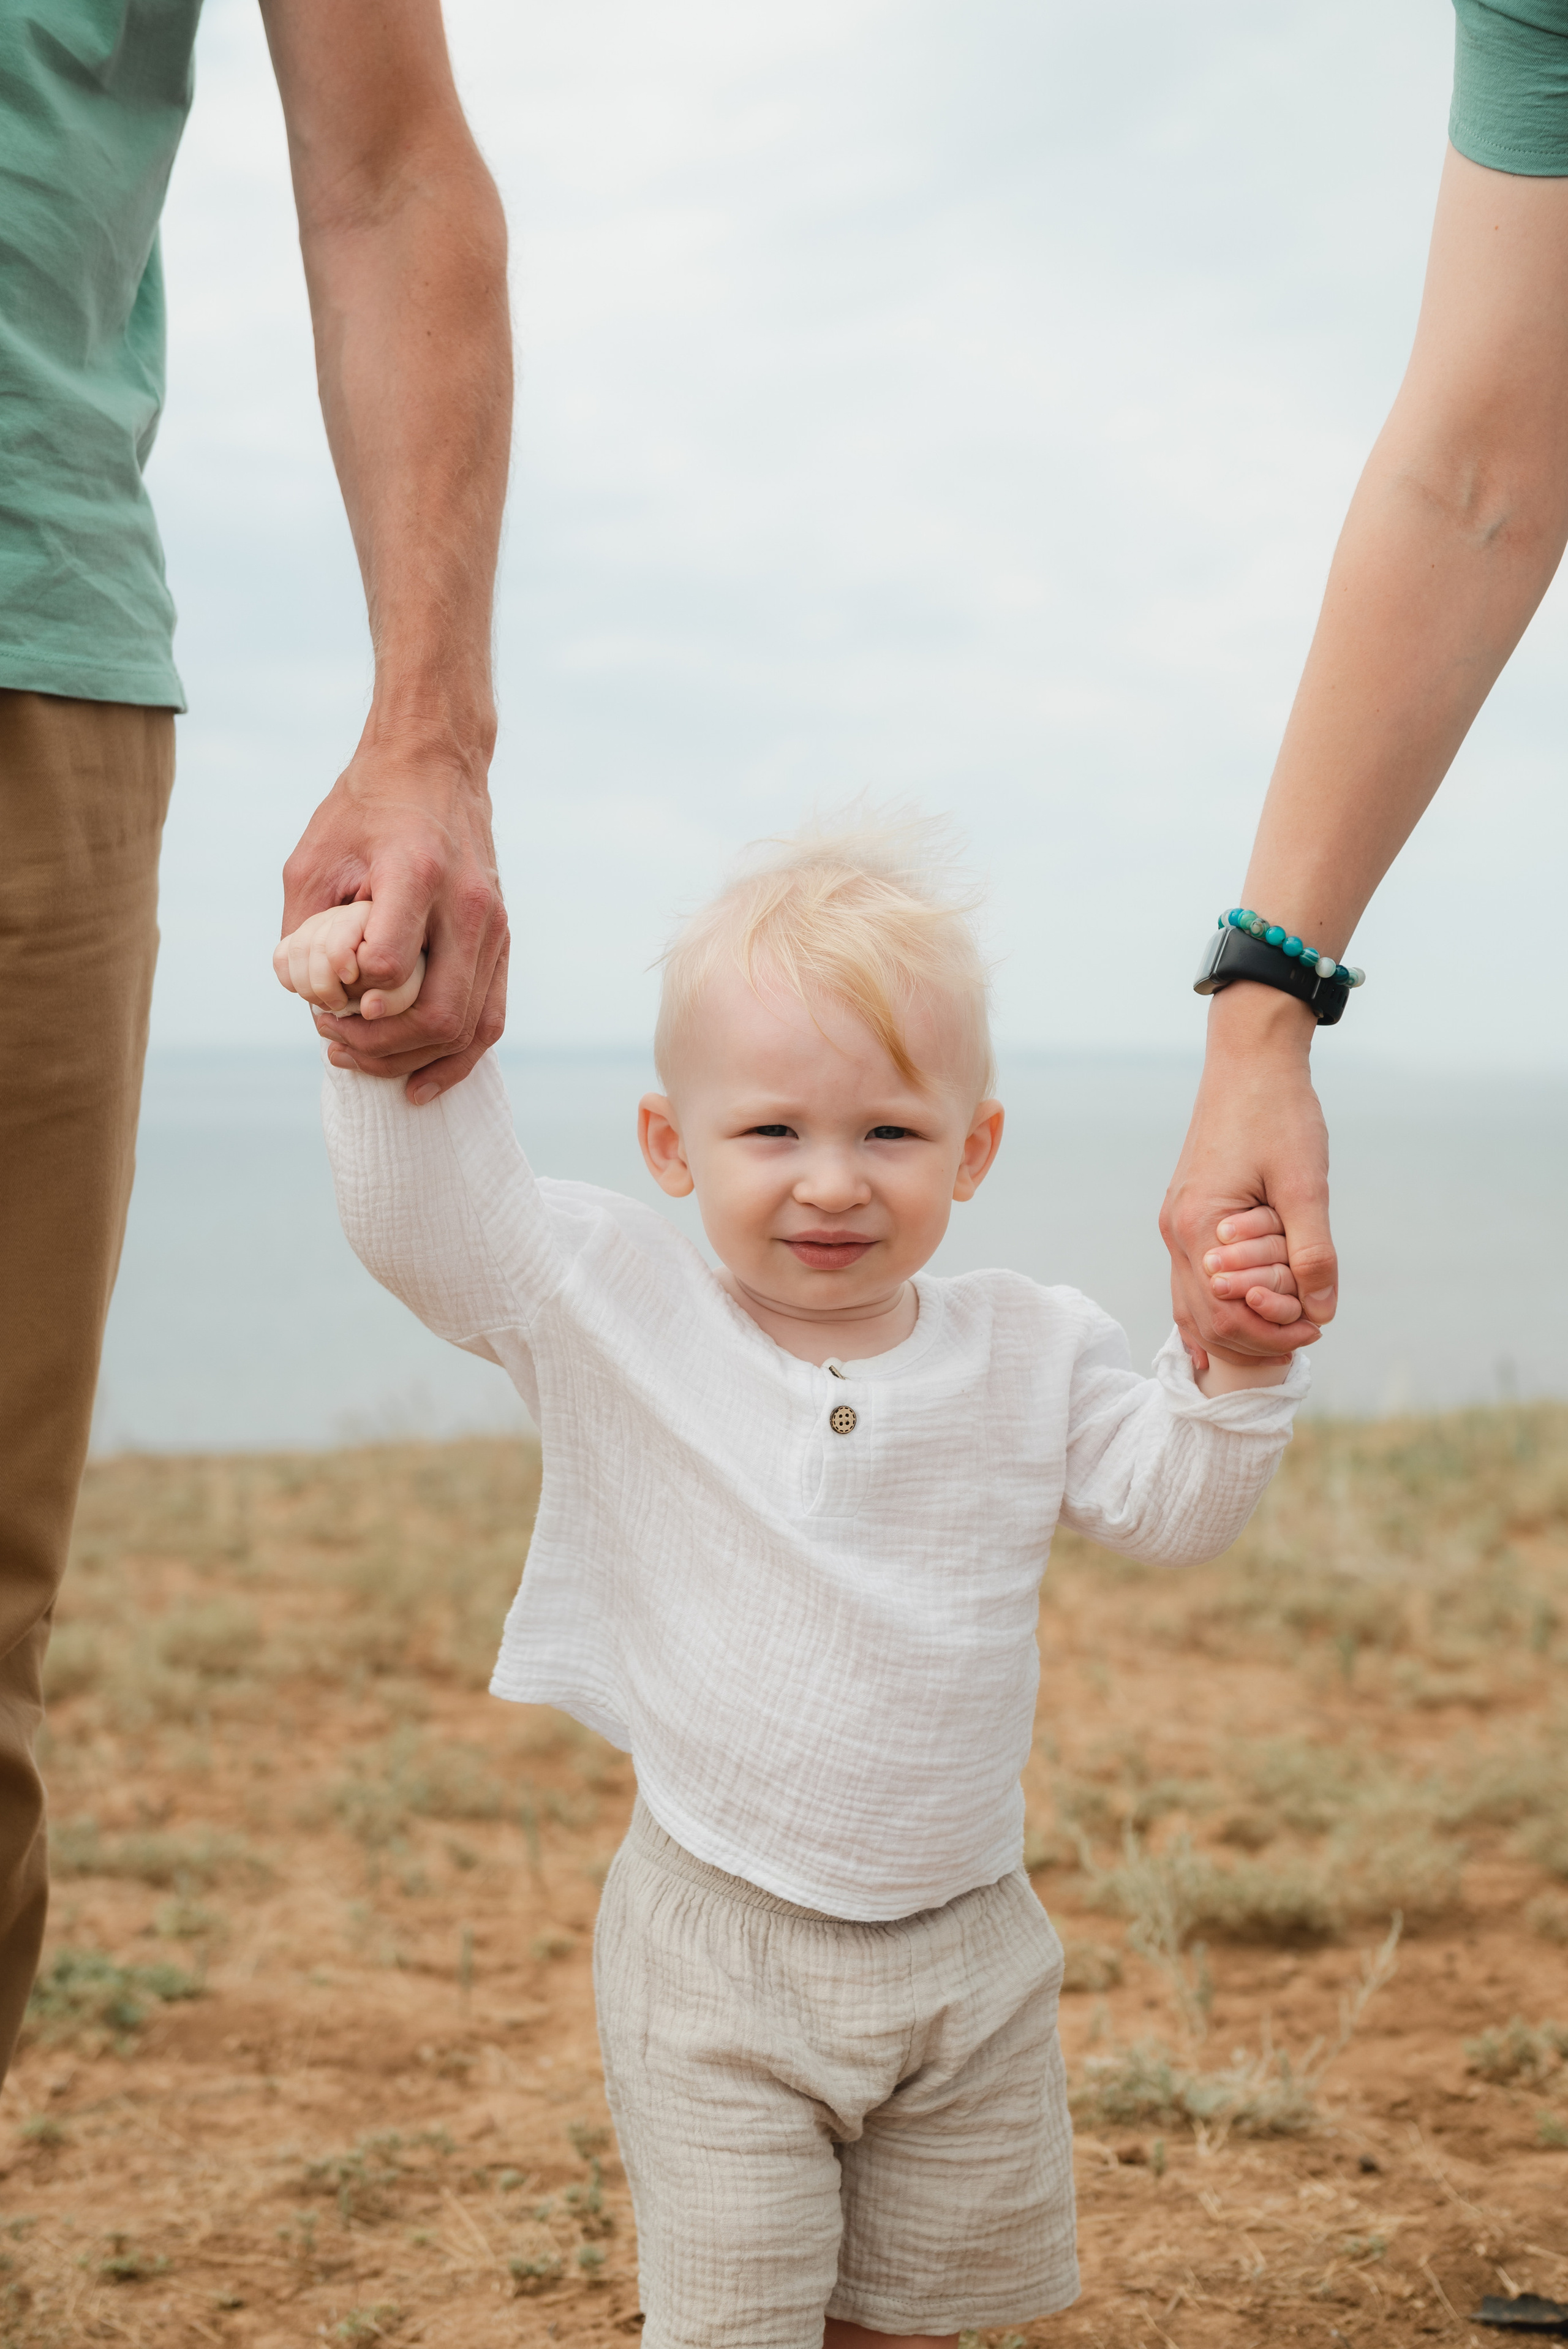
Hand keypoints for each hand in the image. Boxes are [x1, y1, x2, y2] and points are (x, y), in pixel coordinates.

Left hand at [280, 729, 506, 1101]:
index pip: (392, 964)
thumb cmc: (366, 808)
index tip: (325, 1005)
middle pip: (439, 1013)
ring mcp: (495, 927)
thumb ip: (306, 929)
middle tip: (334, 1041)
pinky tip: (420, 1082)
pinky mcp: (503, 941)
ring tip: (363, 1060)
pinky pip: (490, 1018)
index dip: (357, 1000)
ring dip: (413, 1059)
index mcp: (416, 874)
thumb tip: (309, 997)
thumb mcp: (313, 857)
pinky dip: (457, 1059)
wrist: (436, 764)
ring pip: (469, 1027)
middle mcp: (467, 905)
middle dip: (381, 1046)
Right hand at [1160, 984, 1337, 1372]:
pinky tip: (1237, 1314)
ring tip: (1281, 1326)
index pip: (1226, 1314)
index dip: (1272, 1333)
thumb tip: (1322, 1312)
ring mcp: (1175, 1222)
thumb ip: (1312, 1252)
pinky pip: (1190, 1277)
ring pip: (1192, 1302)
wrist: (1250, 1062)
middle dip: (1256, 1334)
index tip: (1315, 1327)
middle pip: (1205, 1317)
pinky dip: (1213, 1302)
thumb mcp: (1305, 1185)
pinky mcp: (1185, 1211)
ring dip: (1237, 1321)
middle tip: (1305, 1332)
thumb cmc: (1279, 1115)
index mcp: (1199, 1225)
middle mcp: (1176, 1230)